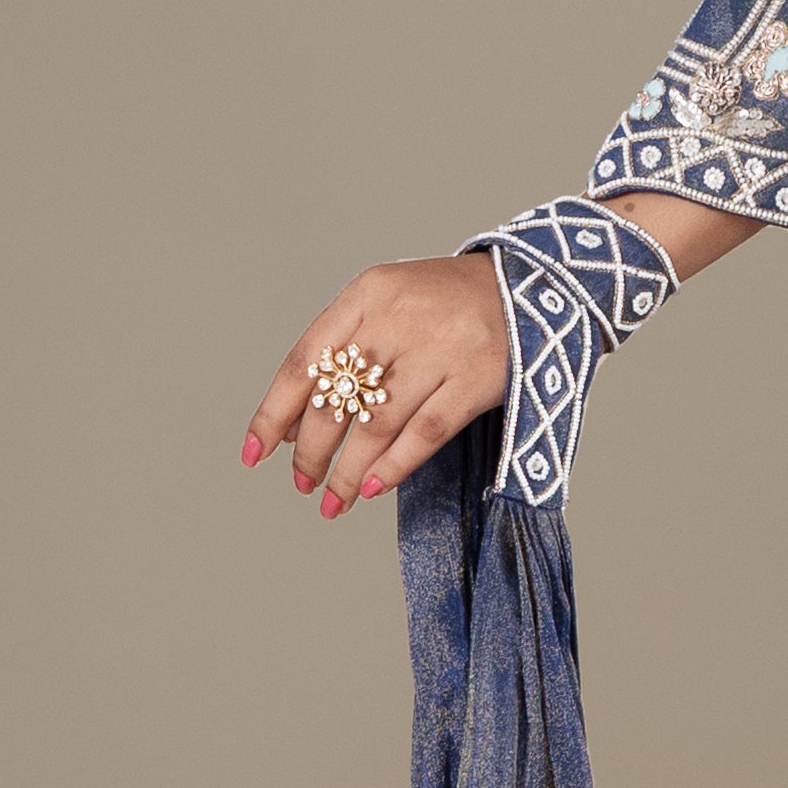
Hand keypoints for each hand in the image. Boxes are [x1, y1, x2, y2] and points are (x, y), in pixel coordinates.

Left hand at [244, 254, 511, 518]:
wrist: (533, 285)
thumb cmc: (448, 303)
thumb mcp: (389, 303)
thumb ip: (345, 349)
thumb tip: (296, 425)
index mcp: (367, 294)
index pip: (303, 362)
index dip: (273, 414)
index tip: (254, 455)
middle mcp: (398, 318)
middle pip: (336, 398)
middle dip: (311, 452)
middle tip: (302, 484)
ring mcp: (441, 348)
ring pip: (376, 424)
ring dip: (348, 472)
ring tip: (334, 501)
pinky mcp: (478, 378)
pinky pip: (424, 433)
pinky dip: (394, 466)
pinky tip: (373, 489)